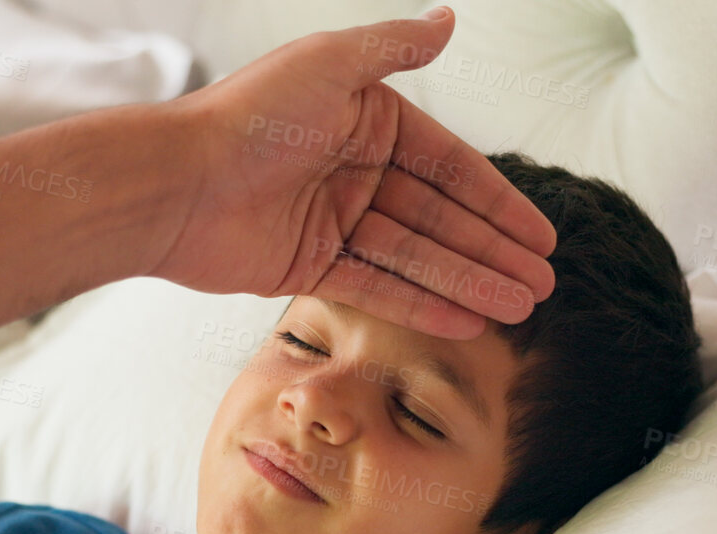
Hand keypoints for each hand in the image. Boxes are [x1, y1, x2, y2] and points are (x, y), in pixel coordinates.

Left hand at [149, 8, 556, 338]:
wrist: (173, 183)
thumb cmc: (247, 115)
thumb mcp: (331, 64)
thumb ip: (395, 48)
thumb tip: (448, 17)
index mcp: (365, 119)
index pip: (449, 166)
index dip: (497, 201)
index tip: (540, 235)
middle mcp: (353, 170)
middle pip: (439, 219)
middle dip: (492, 252)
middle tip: (542, 285)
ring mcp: (333, 221)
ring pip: (416, 258)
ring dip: (468, 283)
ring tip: (520, 308)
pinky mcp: (308, 266)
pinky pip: (378, 288)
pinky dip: (422, 305)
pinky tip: (467, 321)